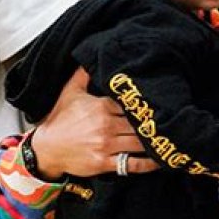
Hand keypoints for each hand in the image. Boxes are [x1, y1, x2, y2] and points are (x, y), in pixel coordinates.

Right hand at [30, 68, 159, 179]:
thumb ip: (83, 74)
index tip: (161, 104)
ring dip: (155, 142)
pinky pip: (133, 164)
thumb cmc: (59, 120)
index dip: (146, 106)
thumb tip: (91, 54)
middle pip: (139, 124)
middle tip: (172, 122)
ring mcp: (106, 145)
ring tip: (169, 139)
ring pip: (139, 142)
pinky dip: (149, 163)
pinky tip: (160, 160)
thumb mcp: (69, 92)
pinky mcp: (105, 163)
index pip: (131, 104)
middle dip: (154, 123)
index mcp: (101, 106)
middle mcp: (106, 125)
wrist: (46, 148)